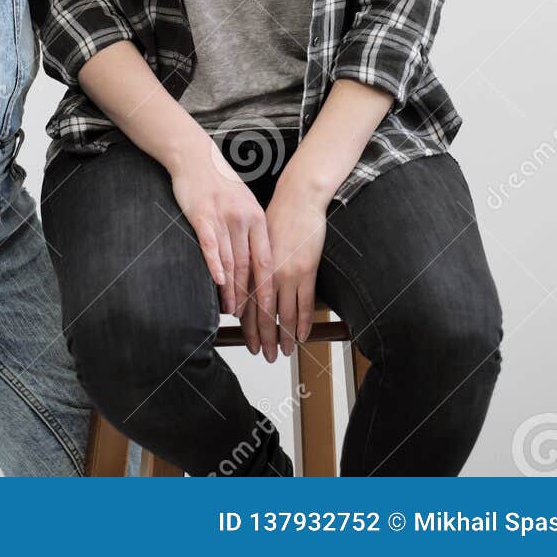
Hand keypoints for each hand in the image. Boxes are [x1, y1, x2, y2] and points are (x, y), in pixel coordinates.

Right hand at [166, 135, 276, 347]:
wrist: (195, 156)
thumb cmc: (218, 181)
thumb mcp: (243, 202)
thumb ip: (250, 228)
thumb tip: (255, 259)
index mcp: (257, 217)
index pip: (266, 261)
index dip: (268, 288)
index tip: (271, 310)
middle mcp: (243, 219)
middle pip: (249, 266)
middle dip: (250, 297)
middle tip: (250, 320)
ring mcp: (223, 218)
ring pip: (230, 261)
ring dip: (232, 289)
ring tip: (232, 310)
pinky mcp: (202, 216)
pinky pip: (210, 245)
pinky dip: (214, 265)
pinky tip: (217, 281)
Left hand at [242, 176, 327, 360]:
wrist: (298, 200)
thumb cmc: (278, 217)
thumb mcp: (258, 242)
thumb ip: (254, 266)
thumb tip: (250, 287)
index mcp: (255, 267)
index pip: (249, 305)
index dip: (249, 328)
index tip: (250, 344)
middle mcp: (269, 274)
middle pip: (265, 315)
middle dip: (264, 338)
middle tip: (265, 356)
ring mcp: (288, 274)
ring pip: (284, 314)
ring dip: (284, 337)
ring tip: (283, 352)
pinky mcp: (306, 271)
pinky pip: (305, 304)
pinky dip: (302, 322)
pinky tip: (301, 336)